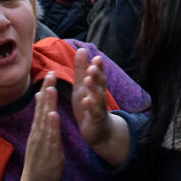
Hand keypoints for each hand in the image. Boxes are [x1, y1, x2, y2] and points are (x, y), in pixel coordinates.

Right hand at [14, 75, 63, 180]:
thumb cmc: (40, 159)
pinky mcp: (48, 152)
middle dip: (46, 91)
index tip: (50, 72)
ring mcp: (41, 142)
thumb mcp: (41, 136)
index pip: (41, 106)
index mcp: (38, 129)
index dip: (46, 89)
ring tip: (50, 89)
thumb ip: (41, 120)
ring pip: (44, 121)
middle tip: (50, 73)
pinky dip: (51, 126)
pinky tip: (54, 116)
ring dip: (46, 105)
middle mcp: (38, 133)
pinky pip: (50, 138)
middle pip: (41, 109)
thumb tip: (41, 103)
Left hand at [73, 48, 129, 165]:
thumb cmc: (89, 106)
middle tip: (93, 66)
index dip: (98, 67)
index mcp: (94, 87)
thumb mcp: (83, 86)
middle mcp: (99, 96)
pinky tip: (87, 101)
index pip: (98, 75)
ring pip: (98, 98)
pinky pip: (94, 114)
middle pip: (99, 85)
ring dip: (94, 89)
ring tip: (89, 80)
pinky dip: (91, 107)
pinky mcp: (96, 121)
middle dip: (97, 75)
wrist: (99, 131)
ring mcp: (99, 108)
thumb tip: (81, 48)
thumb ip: (82, 69)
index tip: (97, 57)